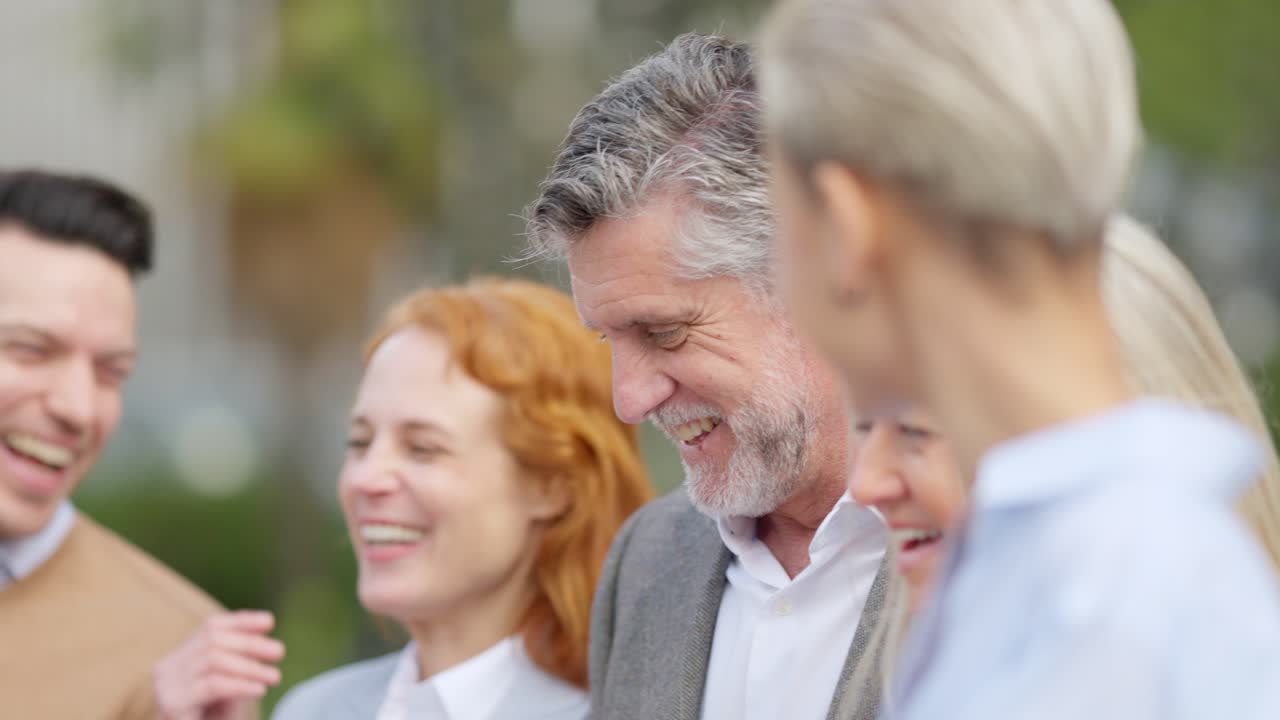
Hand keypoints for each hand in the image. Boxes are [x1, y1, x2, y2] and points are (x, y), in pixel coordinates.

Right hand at [153, 610, 284, 719]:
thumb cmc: (214, 718)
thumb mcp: (230, 683)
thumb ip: (240, 658)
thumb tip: (266, 624)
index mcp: (180, 657)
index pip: (210, 627)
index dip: (242, 621)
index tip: (270, 622)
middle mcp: (167, 668)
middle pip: (213, 640)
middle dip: (250, 644)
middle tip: (280, 652)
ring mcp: (166, 686)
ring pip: (214, 660)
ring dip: (250, 667)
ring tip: (274, 676)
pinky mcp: (173, 704)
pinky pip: (213, 685)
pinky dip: (241, 684)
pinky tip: (259, 690)